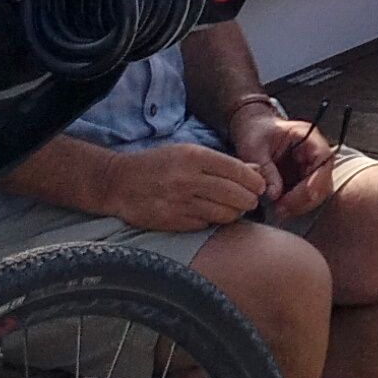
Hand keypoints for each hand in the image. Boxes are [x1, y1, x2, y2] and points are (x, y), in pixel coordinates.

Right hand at [97, 138, 270, 235]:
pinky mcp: (171, 221)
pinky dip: (212, 222)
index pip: (237, 170)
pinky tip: (210, 215)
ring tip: (234, 209)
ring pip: (224, 214)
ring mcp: (179, 202)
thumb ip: (222, 162)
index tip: (260, 186)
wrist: (117, 182)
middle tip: (251, 201)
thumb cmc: (157, 164)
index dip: (254, 181)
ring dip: (234, 213)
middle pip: (235, 195)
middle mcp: (187, 179)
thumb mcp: (187, 153)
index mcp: (193, 156)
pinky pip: (205, 225)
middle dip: (249, 200)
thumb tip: (256, 169)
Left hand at [229, 100, 337, 218]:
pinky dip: (295, 205)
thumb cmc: (256, 132)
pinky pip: (306, 196)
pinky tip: (280, 208)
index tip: (296, 197)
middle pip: (324, 181)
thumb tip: (275, 194)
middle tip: (281, 209)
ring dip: (300, 205)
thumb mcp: (254, 148)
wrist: (254, 130)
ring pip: (317, 193)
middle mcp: (316, 154)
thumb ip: (266, 169)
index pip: (323, 161)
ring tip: (279, 211)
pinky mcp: (304, 179)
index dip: (315, 181)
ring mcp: (312, 168)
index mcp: (310, 138)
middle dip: (304, 199)